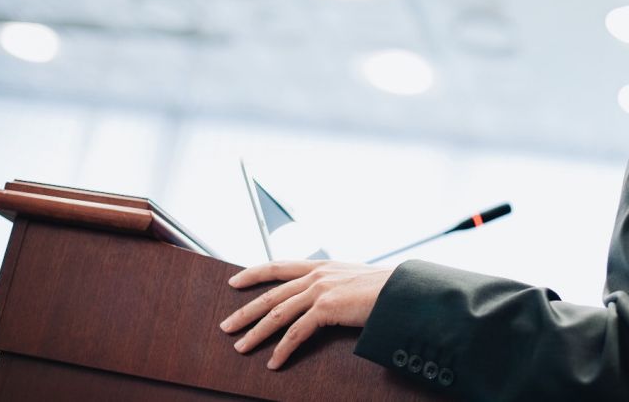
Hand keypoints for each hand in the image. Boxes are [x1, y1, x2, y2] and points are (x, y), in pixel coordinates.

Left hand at [219, 260, 392, 369]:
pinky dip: (283, 349)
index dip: (253, 273)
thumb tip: (325, 297)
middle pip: (271, 293)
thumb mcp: (354, 279)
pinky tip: (274, 362)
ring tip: (241, 347)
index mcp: (321, 266)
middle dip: (245, 311)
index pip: (278, 266)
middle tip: (226, 326)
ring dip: (256, 333)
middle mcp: (316, 274)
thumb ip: (335, 284)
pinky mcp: (326, 307)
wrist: (402, 290)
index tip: (234, 281)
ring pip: (277, 313)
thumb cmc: (385, 288)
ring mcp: (320, 289)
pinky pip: (297, 332)